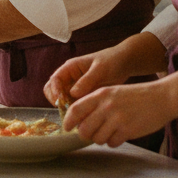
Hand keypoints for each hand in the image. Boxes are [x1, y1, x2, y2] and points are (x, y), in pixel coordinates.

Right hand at [45, 33, 167, 107]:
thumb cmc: (111, 61)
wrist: (123, 64)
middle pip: (53, 91)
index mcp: (70, 68)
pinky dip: (75, 111)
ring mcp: (75, 88)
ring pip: (63, 100)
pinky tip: (84, 116)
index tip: (61, 102)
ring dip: (66, 108)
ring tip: (77, 116)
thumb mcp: (100, 69)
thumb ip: (86, 80)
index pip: (54, 80)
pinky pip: (74, 105)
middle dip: (57, 102)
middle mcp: (70, 78)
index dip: (55, 92)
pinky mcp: (83, 96)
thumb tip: (72, 93)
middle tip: (68, 111)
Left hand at [64, 80, 170, 146]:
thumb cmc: (137, 96)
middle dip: (86, 134)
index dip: (68, 121)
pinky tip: (121, 133)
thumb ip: (97, 103)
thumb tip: (80, 119)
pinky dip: (114, 141)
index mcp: (101, 94)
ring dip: (102, 138)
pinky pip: (112, 143)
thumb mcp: (113, 92)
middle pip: (84, 129)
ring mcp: (117, 119)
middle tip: (93, 133)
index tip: (67, 127)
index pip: (75, 109)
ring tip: (111, 131)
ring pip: (97, 139)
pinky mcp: (127, 130)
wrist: (161, 97)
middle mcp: (106, 106)